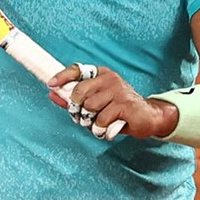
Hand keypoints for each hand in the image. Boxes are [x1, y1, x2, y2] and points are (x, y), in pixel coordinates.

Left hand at [48, 64, 176, 138]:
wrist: (148, 117)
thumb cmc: (118, 109)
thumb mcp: (95, 103)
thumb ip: (74, 99)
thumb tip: (52, 94)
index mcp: (101, 74)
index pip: (78, 70)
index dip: (63, 77)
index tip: (51, 85)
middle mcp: (109, 79)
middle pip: (79, 92)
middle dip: (77, 109)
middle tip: (83, 118)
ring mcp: (118, 90)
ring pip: (89, 108)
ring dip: (90, 122)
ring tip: (99, 124)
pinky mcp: (125, 105)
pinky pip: (102, 120)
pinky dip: (101, 129)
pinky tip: (109, 128)